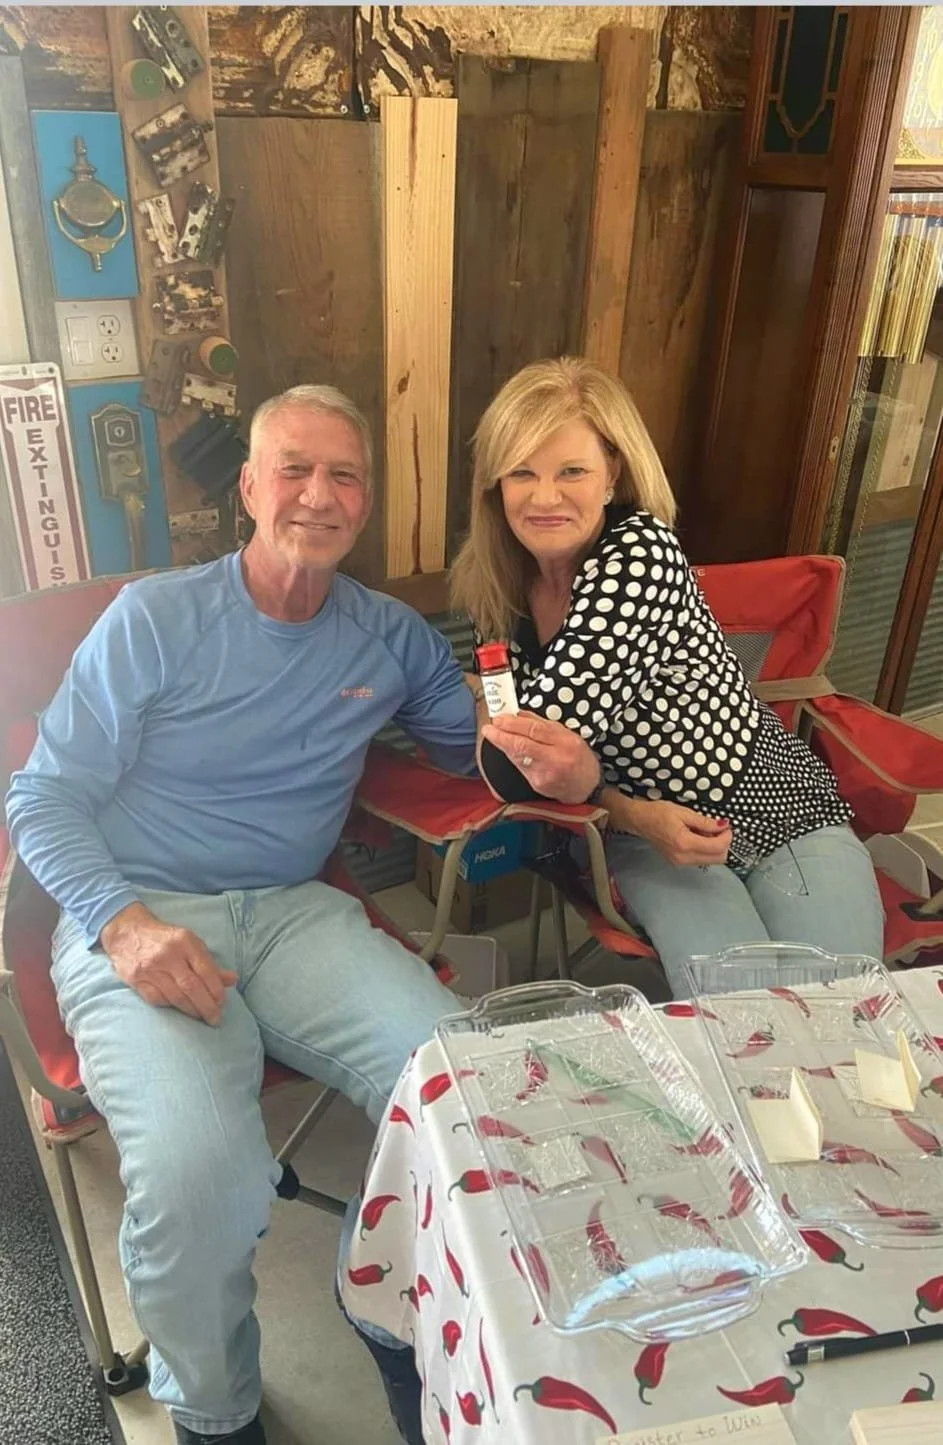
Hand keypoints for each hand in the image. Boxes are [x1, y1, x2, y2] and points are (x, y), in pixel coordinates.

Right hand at [100, 902, 236, 1025]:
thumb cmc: (165, 939)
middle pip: (192, 987)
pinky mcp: (136, 980)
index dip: (216, 991)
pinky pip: (157, 999)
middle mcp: (168, 955)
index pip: (206, 971)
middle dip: (207, 1007)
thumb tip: (232, 980)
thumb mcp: (190, 943)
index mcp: (185, 942)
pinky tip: (179, 1010)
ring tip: (201, 1017)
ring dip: (191, 1010)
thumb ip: (209, 963)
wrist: (127, 932)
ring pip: (175, 997)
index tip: (222, 1003)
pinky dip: (171, 1007)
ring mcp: (150, 968)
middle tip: (215, 1019)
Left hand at [481, 710, 599, 803]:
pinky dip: (511, 756)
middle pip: (522, 745)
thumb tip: (519, 714)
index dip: (513, 723)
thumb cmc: (578, 758)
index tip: (500, 718)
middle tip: (489, 727)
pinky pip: (520, 767)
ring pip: (517, 757)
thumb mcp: (567, 734)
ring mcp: (546, 774)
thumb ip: (542, 724)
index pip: (535, 730)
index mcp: (566, 742)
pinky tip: (506, 749)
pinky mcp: (538, 785)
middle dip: (501, 735)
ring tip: (493, 734)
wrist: (586, 786)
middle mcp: (556, 759)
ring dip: (502, 745)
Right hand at [613, 798, 731, 866]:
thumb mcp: (684, 812)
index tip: (726, 826)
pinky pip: (700, 860)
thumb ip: (705, 822)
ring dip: (715, 848)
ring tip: (706, 832)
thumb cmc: (658, 813)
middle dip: (723, 844)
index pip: (718, 848)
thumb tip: (724, 826)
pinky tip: (698, 838)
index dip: (727, 837)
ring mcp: (680, 863)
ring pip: (711, 861)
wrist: (640, 821)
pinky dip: (705, 851)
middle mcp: (684, 857)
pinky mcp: (678, 863)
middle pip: (718, 859)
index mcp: (685, 843)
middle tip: (718, 829)